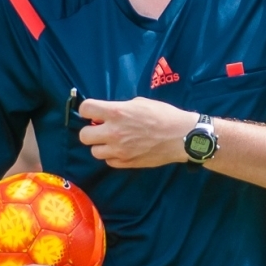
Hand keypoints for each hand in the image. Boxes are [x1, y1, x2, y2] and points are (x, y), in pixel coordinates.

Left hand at [78, 97, 197, 168]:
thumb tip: (109, 113)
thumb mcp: (140, 103)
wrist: (181, 136)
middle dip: (90, 131)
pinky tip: (123, 149)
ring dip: (101, 145)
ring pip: (94, 151)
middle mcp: (113, 132)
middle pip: (83, 136)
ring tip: (113, 141)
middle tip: (101, 129)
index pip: (85, 109)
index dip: (87, 110)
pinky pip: (109, 161)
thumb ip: (121, 108)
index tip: (93, 112)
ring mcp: (119, 150)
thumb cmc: (164, 115)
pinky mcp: (126, 163)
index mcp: (116, 112)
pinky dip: (113, 156)